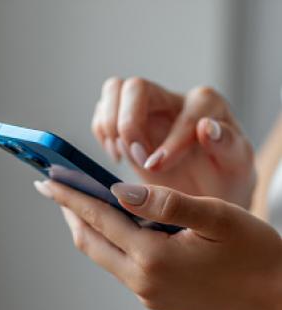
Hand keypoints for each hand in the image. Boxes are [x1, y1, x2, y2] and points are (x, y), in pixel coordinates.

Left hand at [34, 179, 281, 309]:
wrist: (281, 303)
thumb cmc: (259, 257)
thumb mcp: (218, 217)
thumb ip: (165, 202)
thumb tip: (119, 190)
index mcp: (154, 259)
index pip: (99, 219)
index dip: (70, 197)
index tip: (45, 181)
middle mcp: (143, 282)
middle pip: (91, 242)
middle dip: (71, 213)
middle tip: (55, 188)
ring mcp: (148, 295)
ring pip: (104, 256)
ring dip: (90, 228)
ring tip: (81, 202)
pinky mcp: (157, 300)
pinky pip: (122, 267)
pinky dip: (112, 242)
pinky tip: (118, 226)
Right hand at [91, 77, 255, 207]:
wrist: (204, 193)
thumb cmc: (223, 180)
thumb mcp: (237, 167)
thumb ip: (228, 146)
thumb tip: (206, 127)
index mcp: (207, 106)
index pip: (186, 111)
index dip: (171, 141)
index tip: (158, 169)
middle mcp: (173, 100)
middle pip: (136, 87)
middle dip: (129, 125)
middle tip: (137, 158)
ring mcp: (146, 108)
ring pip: (114, 90)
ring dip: (111, 126)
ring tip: (124, 155)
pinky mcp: (125, 122)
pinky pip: (101, 114)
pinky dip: (103, 135)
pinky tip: (119, 156)